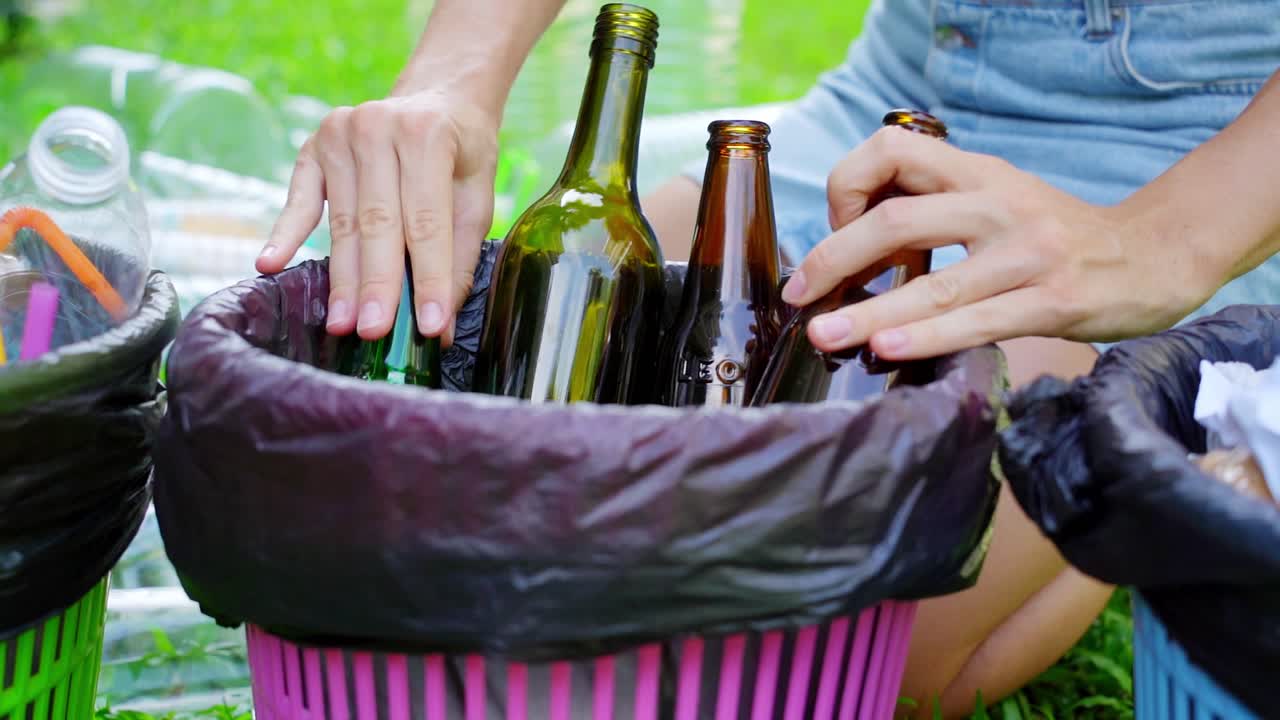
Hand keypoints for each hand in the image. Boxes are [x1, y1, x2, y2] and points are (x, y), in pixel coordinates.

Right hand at [256, 90, 498, 344]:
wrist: (438, 98)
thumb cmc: (462, 156)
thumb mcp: (477, 198)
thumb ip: (458, 258)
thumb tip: (438, 326)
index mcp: (427, 136)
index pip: (425, 222)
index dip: (428, 278)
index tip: (428, 326)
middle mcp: (378, 127)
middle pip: (377, 223)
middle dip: (377, 284)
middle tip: (375, 334)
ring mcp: (340, 133)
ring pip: (343, 221)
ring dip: (343, 278)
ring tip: (343, 324)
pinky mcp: (313, 145)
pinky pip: (299, 198)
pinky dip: (285, 233)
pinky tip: (270, 264)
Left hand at [778, 127, 1216, 359]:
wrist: (1154, 255)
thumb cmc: (1058, 234)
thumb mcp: (998, 198)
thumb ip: (937, 208)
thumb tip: (853, 245)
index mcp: (978, 172)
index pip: (893, 149)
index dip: (848, 185)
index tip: (832, 228)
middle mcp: (998, 204)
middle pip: (896, 219)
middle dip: (834, 257)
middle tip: (798, 295)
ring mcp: (1027, 253)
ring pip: (933, 283)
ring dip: (868, 312)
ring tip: (822, 335)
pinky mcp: (1051, 300)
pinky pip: (976, 321)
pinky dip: (926, 336)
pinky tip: (888, 349)